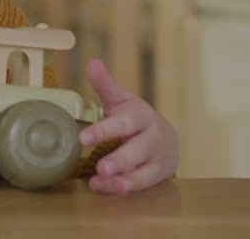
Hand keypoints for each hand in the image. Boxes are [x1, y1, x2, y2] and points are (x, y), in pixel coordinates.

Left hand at [78, 59, 178, 194]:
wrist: (166, 139)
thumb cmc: (135, 119)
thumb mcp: (122, 100)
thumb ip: (105, 85)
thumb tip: (92, 62)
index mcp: (140, 115)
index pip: (123, 123)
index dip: (103, 131)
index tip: (82, 139)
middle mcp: (152, 137)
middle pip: (137, 149)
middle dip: (119, 159)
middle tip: (100, 167)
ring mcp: (157, 158)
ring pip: (143, 171)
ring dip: (124, 178)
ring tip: (102, 181)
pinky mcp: (158, 175)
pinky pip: (143, 184)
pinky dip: (124, 187)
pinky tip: (105, 187)